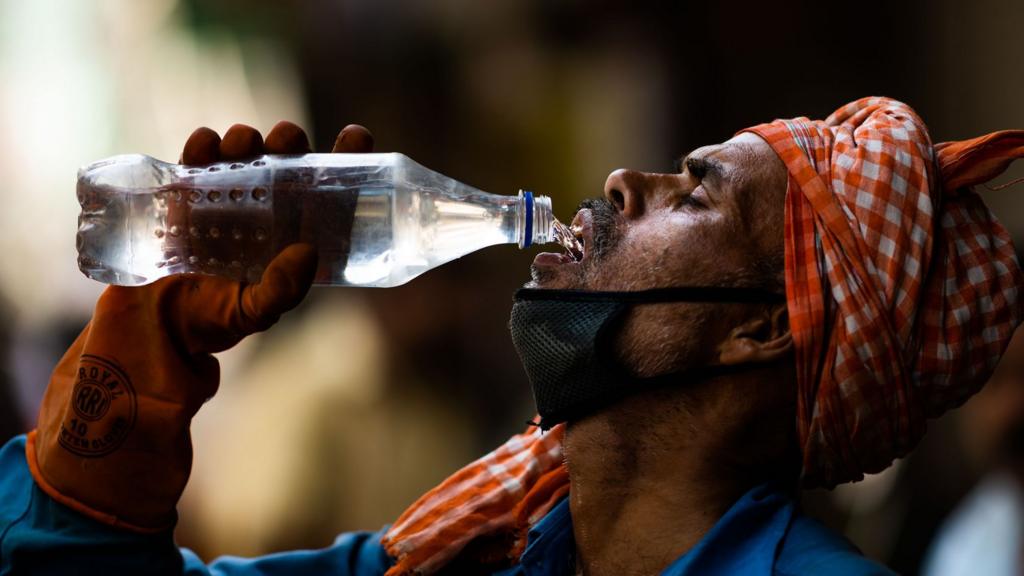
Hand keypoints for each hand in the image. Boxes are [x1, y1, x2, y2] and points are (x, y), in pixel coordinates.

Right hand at [28, 121, 373, 531]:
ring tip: (242, 143)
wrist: (151, 329)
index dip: (348, 159)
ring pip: (244, 153)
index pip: (329, 191)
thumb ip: (281, 290)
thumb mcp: (252, 313)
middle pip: (287, 161)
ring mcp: (225, 198)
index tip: (355, 135)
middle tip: (287, 139)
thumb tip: (306, 252)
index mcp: (295, 234)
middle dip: (290, 140)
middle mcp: (266, 211)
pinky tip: (204, 144)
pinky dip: (201, 146)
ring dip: (246, 139)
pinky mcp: (185, 195)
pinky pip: (196, 160)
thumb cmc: (212, 323)